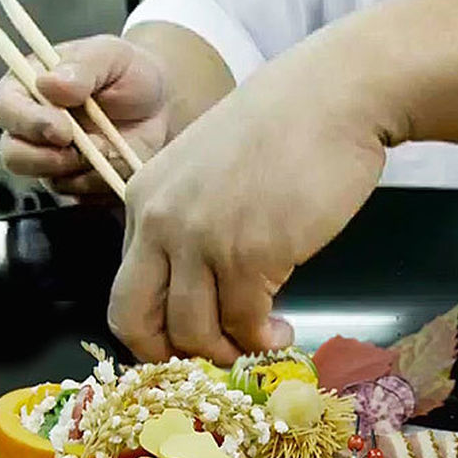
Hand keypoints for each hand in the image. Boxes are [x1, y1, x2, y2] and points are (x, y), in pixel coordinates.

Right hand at [0, 34, 169, 195]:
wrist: (160, 104)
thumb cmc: (128, 72)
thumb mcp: (109, 55)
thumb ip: (81, 66)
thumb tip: (50, 84)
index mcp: (28, 89)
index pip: (8, 110)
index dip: (29, 124)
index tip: (62, 129)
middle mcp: (32, 128)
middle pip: (15, 156)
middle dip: (48, 159)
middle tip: (84, 149)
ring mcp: (53, 160)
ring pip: (51, 180)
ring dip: (85, 169)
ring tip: (112, 146)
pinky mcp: (77, 183)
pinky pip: (83, 196)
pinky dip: (104, 182)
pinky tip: (120, 159)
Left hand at [109, 48, 390, 362]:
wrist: (334, 97)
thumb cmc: (283, 127)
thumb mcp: (207, 169)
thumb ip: (190, 222)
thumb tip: (201, 288)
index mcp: (143, 199)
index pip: (124, 292)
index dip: (152, 332)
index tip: (186, 342)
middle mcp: (161, 222)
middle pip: (136, 321)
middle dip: (171, 356)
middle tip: (211, 360)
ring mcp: (202, 241)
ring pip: (192, 332)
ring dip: (227, 351)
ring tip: (258, 342)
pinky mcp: (250, 255)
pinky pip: (244, 323)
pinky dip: (263, 338)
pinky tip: (281, 330)